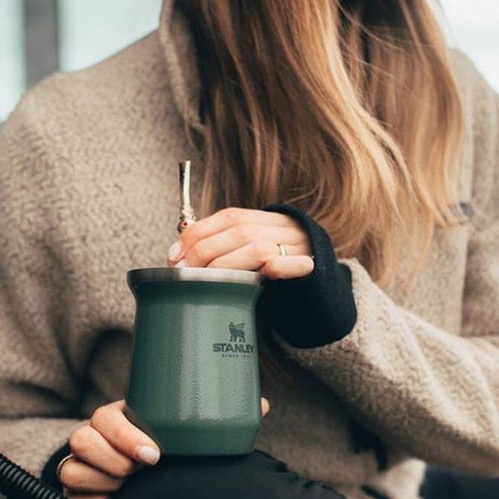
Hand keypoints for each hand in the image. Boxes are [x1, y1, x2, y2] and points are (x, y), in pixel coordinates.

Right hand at [59, 397, 270, 498]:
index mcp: (124, 417)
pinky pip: (69, 497)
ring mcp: (86, 466)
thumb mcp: (196, 436)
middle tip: (141, 472)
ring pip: (71, 469)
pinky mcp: (79, 494)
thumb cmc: (177, 451)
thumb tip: (262, 405)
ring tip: (128, 488)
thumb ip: (226, 419)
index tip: (154, 454)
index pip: (106, 417)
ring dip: (100, 481)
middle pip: (81, 439)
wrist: (157, 487)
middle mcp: (99, 438)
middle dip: (111, 459)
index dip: (123, 435)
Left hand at [167, 207, 313, 279]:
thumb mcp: (250, 251)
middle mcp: (281, 227)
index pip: (227, 217)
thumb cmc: (277, 267)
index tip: (175, 256)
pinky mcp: (308, 268)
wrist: (323, 277)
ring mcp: (297, 246)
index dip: (197, 234)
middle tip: (185, 274)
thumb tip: (178, 255)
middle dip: (205, 253)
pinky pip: (291, 265)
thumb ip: (222, 246)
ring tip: (205, 281)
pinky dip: (278, 267)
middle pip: (238, 231)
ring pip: (257, 247)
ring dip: (226, 265)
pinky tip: (265, 272)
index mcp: (265, 219)